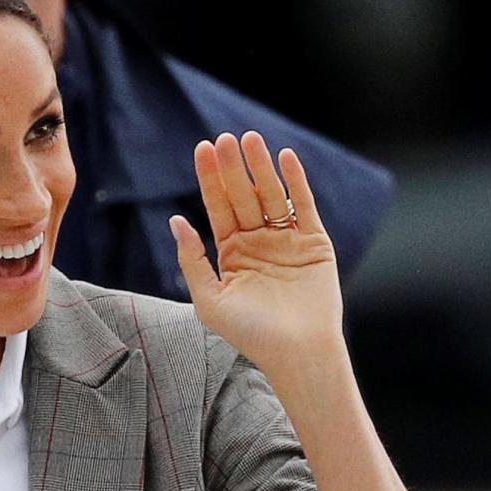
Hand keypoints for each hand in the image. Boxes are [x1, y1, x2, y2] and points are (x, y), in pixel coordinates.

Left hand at [170, 131, 344, 374]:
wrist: (296, 352)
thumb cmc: (250, 333)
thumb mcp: (209, 299)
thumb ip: (192, 260)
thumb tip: (175, 220)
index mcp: (232, 252)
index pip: (218, 206)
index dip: (210, 178)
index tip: (202, 149)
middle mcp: (258, 241)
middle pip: (242, 195)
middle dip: (233, 167)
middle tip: (224, 138)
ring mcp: (287, 239)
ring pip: (272, 195)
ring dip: (261, 167)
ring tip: (250, 139)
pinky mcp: (314, 242)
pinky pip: (304, 205)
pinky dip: (296, 181)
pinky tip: (285, 158)